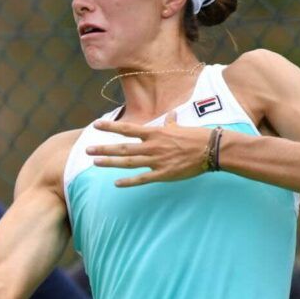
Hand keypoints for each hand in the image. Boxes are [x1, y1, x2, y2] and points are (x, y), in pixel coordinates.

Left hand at [86, 111, 209, 186]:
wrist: (212, 149)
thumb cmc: (196, 136)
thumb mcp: (180, 127)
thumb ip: (170, 123)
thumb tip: (171, 115)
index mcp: (155, 133)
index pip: (128, 129)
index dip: (110, 127)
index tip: (95, 125)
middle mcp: (152, 146)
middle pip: (123, 147)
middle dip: (104, 148)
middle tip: (87, 150)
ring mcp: (156, 160)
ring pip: (129, 162)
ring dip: (111, 162)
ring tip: (96, 163)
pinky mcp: (163, 174)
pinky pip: (142, 178)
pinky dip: (129, 181)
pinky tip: (116, 183)